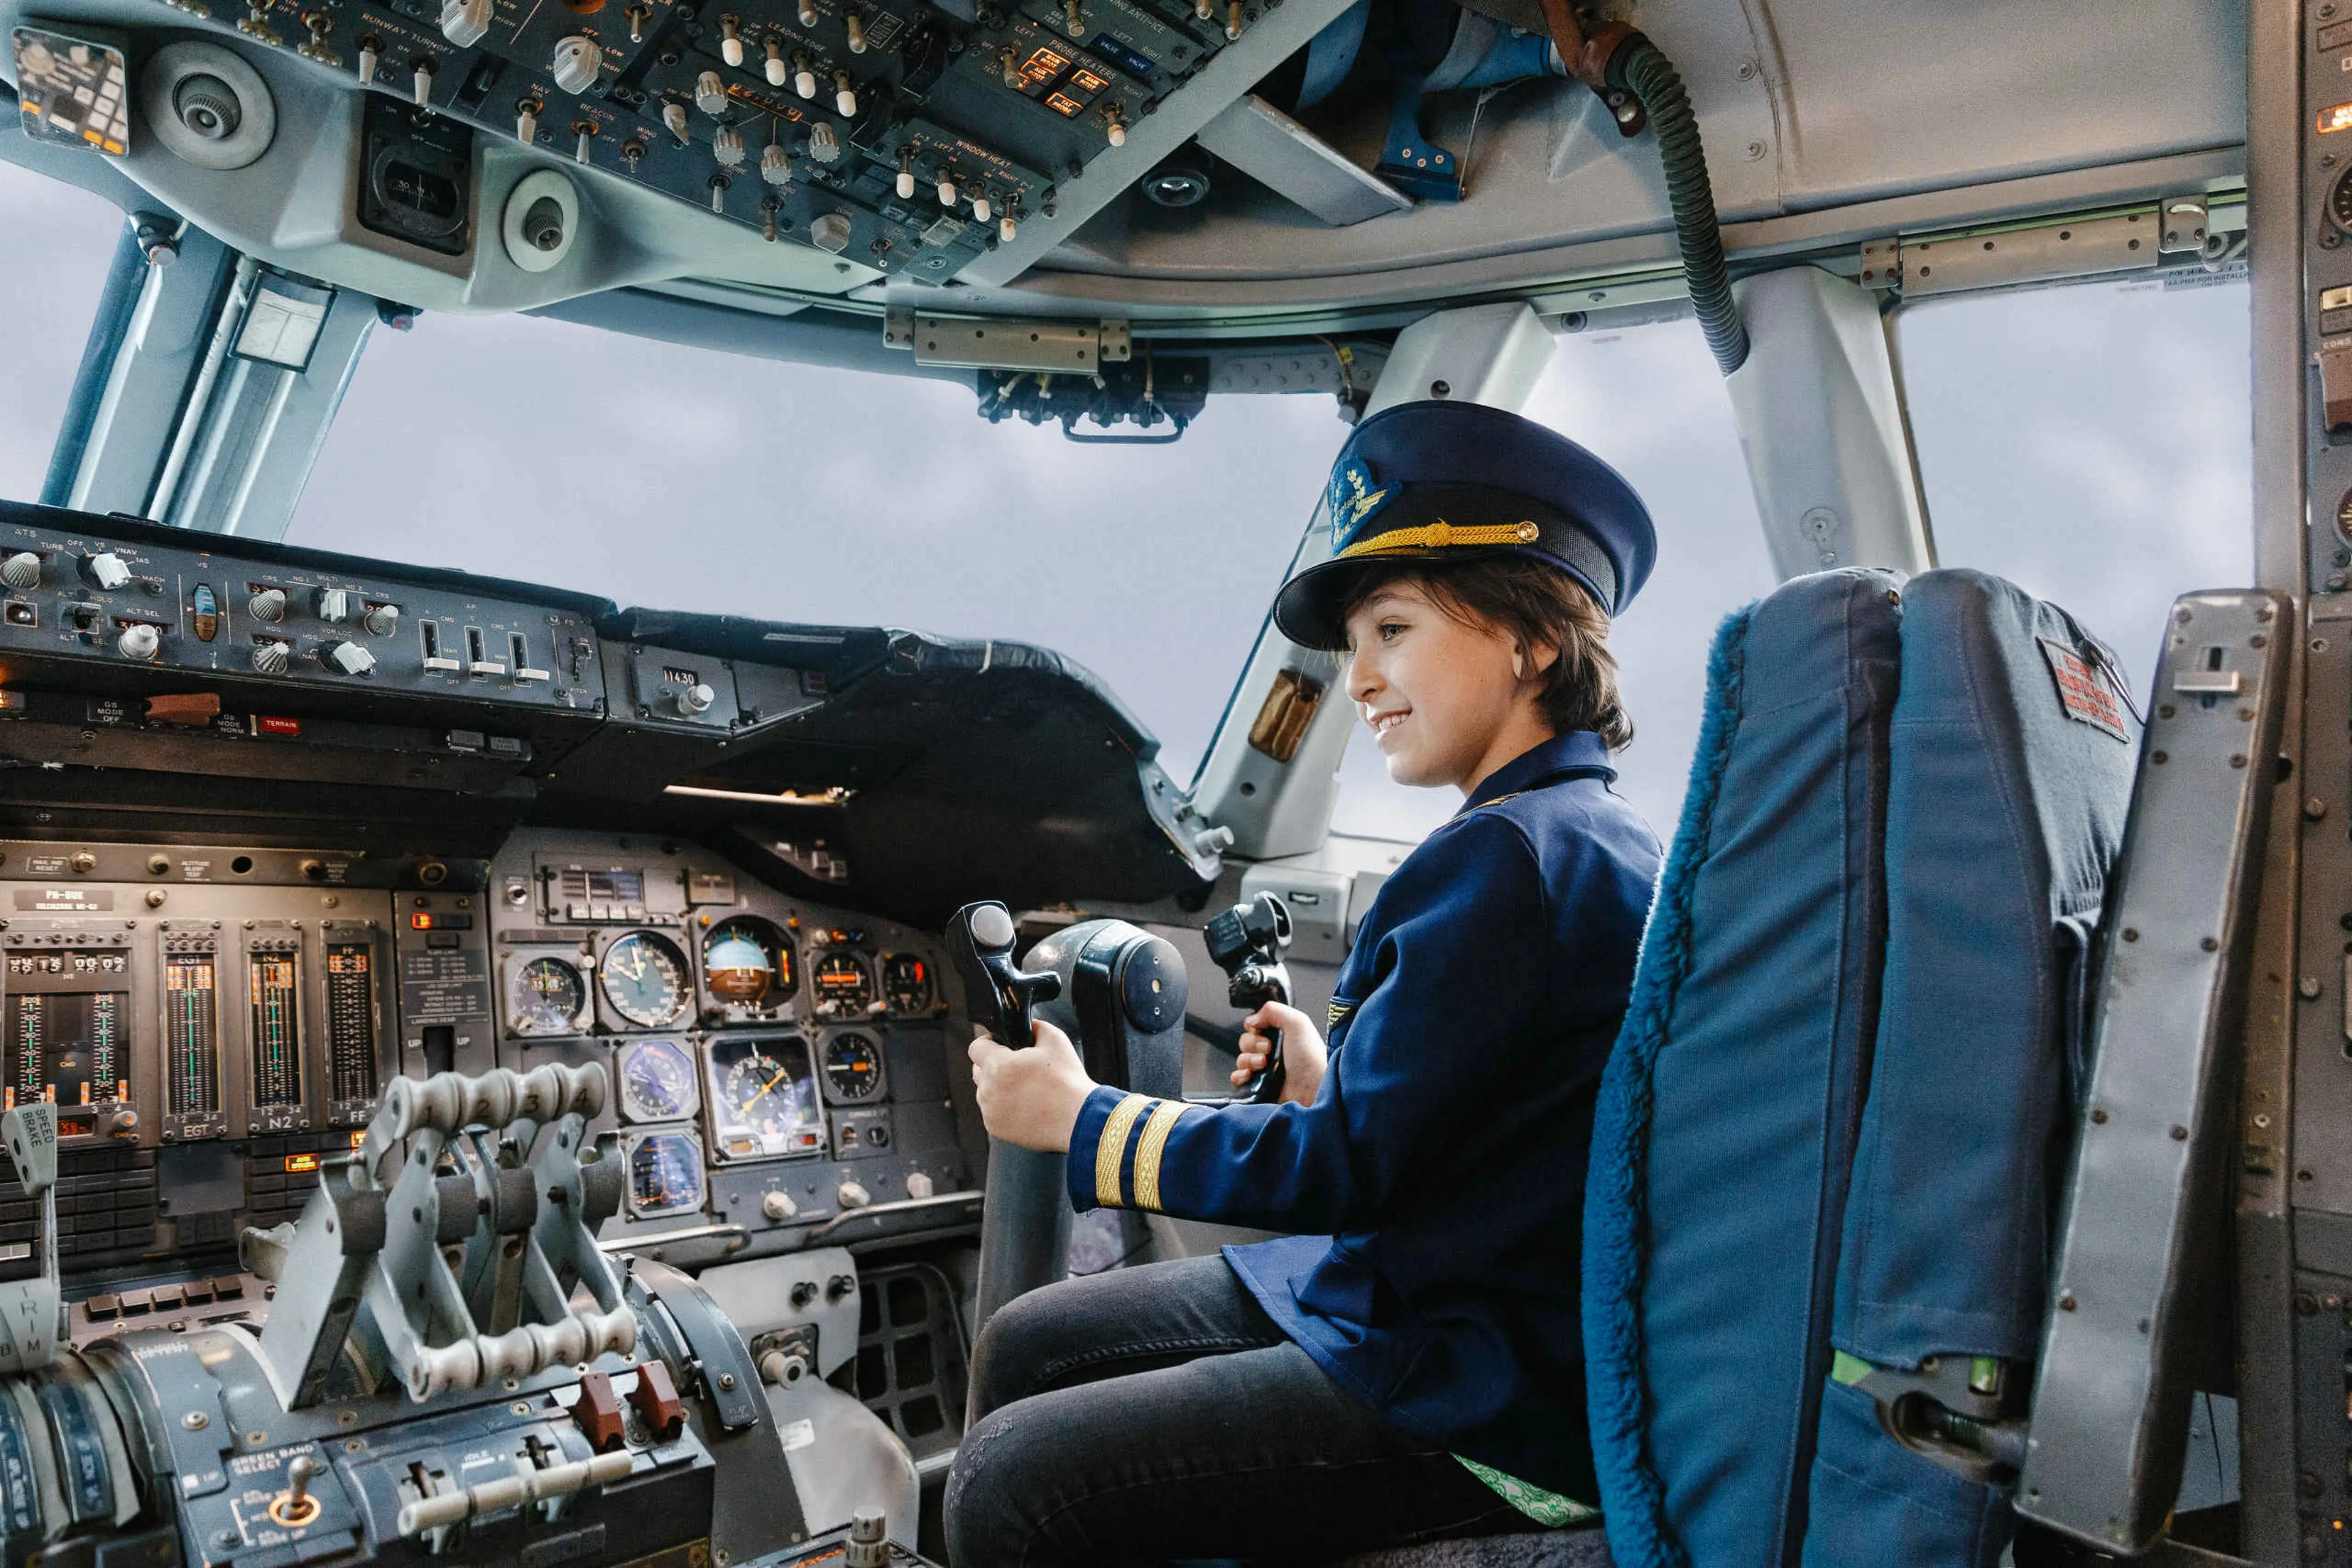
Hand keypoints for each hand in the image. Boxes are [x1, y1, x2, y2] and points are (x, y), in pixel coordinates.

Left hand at [968, 1018, 1096, 1151]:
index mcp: (998, 1065)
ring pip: (985, 1092)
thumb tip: (1027, 1025)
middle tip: (1017, 1069)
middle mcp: (989, 1090)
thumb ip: (1035, 1026)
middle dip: (993, 1066)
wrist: (1078, 1119)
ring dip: (997, 1087)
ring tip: (1024, 1089)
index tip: (1000, 1045)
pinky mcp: (996, 1128)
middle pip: (978, 1070)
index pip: (975, 1048)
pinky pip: (992, 1111)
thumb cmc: (1068, 1082)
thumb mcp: (1055, 1040)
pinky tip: (1025, 1105)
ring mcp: (990, 1111)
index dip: (988, 1043)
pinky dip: (1003, 1107)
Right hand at [1234, 1001, 1324, 1105]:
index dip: (1254, 1027)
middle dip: (1253, 1044)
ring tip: (1264, 1064)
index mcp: (1282, 1036)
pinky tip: (1251, 1075)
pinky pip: (1238, 1079)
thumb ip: (1274, 1010)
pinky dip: (1240, 1075)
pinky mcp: (1259, 1088)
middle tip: (1268, 1049)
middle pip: (1246, 1042)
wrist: (1314, 1090)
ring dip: (1249, 1060)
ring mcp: (1265, 1071)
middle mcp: (1273, 1053)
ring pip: (1241, 1059)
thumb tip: (1253, 1018)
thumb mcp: (1298, 1023)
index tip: (1261, 1030)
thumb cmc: (1312, 1059)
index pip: (1255, 1026)